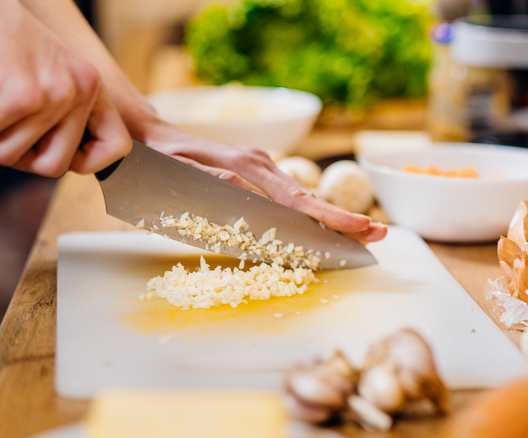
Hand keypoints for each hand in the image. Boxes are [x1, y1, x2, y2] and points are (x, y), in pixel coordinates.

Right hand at [0, 0, 129, 176]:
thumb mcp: (46, 76)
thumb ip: (62, 116)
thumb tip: (59, 164)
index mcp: (91, 85)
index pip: (117, 147)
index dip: (85, 162)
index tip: (54, 152)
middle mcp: (79, 89)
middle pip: (54, 167)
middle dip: (15, 156)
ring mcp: (51, 94)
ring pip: (10, 156)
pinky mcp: (17, 96)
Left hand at [141, 122, 386, 242]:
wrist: (150, 138)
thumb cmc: (162, 162)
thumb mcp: (179, 174)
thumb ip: (213, 184)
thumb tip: (247, 194)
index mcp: (247, 167)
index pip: (295, 198)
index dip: (327, 217)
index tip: (357, 228)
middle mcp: (259, 164)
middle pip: (307, 197)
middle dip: (343, 218)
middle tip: (377, 233)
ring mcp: (259, 167)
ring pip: (299, 197)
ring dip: (329, 216)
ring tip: (359, 233)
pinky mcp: (254, 172)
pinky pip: (285, 195)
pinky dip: (307, 211)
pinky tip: (320, 225)